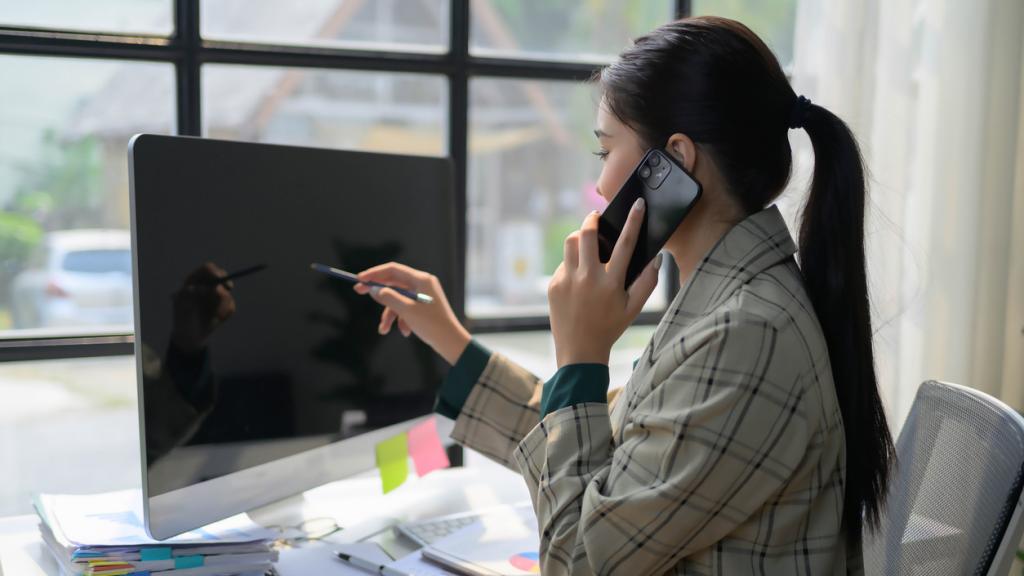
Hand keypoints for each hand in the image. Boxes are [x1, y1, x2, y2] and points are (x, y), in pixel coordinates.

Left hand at [170, 262, 236, 353]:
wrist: (190, 336)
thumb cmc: (183, 318)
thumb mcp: (182, 306)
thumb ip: (191, 294)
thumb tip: (206, 288)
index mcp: (195, 281)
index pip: (207, 270)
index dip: (214, 272)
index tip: (218, 280)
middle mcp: (207, 285)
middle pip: (221, 276)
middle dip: (225, 282)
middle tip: (228, 287)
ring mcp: (217, 295)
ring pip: (227, 294)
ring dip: (221, 305)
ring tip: (210, 316)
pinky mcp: (225, 305)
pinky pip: (230, 306)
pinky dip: (224, 314)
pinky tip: (215, 320)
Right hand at [353, 262, 470, 365]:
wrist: (450, 342)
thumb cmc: (431, 324)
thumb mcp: (405, 310)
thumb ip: (388, 297)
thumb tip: (373, 288)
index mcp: (421, 279)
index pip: (393, 270)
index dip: (375, 273)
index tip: (359, 279)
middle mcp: (423, 284)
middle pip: (394, 284)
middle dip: (378, 293)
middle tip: (358, 291)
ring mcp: (424, 295)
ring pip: (398, 300)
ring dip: (389, 314)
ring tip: (384, 330)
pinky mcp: (424, 307)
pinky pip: (406, 309)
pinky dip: (401, 320)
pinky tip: (405, 332)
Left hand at [548, 198, 660, 367]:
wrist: (579, 350)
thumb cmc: (610, 327)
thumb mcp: (633, 308)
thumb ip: (647, 283)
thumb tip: (657, 259)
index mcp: (611, 282)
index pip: (626, 243)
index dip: (634, 220)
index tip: (638, 204)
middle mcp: (588, 278)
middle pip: (586, 234)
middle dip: (592, 220)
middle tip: (596, 217)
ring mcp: (567, 280)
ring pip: (570, 244)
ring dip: (578, 237)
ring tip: (587, 242)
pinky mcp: (554, 285)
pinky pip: (563, 264)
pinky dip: (572, 263)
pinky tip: (579, 276)